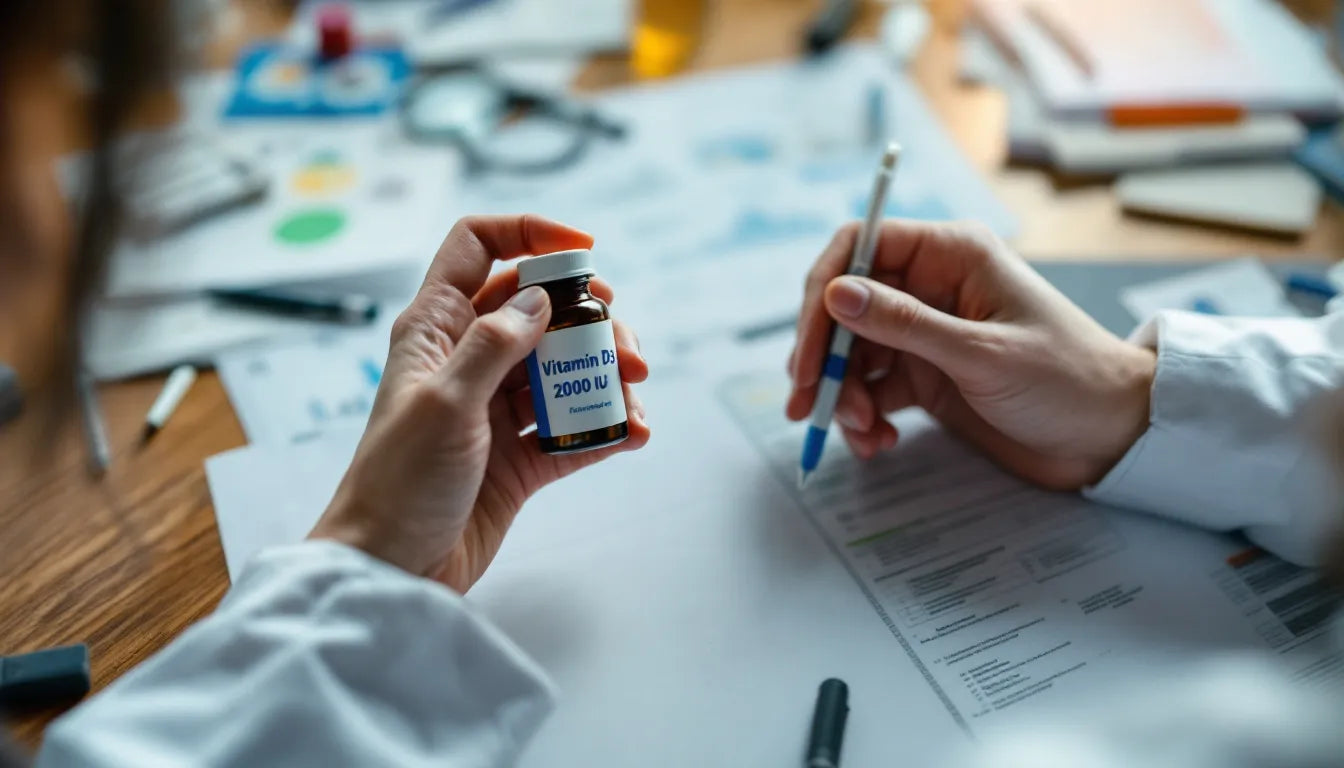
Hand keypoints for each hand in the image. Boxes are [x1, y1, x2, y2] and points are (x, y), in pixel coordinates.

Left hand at [310, 215, 650, 591]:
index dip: (528, 233)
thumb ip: (494, 344)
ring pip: (564, 368)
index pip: (477, 248)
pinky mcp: (521, 458)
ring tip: (633, 391)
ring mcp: (497, 409)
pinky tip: (633, 433)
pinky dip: (606, 427)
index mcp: (437, 330)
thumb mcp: (445, 402)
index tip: (583, 250)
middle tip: (622, 342)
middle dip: (589, 317)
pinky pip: (574, 429)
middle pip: (540, 309)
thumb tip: (540, 298)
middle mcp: (469, 360)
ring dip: (606, 373)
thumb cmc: (399, 482)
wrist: (392, 570)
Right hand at [786, 221, 1154, 489]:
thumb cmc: (1067, 380)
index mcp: (952, 255)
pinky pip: (873, 387)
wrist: (1113, 437)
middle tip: (809, 403)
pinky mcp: (928, 375)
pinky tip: (876, 442)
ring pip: (853, 351)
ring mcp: (928, 332)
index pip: (861, 245)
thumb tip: (837, 293)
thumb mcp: (982, 354)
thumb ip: (905, 324)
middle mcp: (933, 285)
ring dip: (843, 393)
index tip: (808, 348)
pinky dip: (863, 415)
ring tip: (860, 432)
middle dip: (824, 356)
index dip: (823, 291)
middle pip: (847, 305)